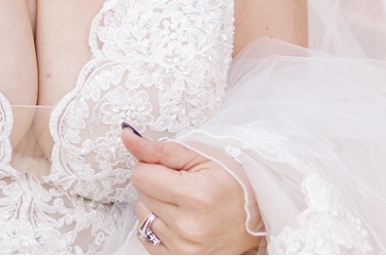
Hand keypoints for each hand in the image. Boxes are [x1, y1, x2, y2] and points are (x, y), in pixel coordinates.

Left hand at [121, 124, 262, 253]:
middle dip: (156, 186)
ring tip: (184, 205)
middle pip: (141, 195)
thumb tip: (127, 136)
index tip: (173, 169)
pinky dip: (157, 226)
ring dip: (156, 206)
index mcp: (197, 197)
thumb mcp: (198, 155)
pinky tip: (180, 220)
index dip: (152, 167)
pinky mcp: (182, 259)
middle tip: (184, 187)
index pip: (140, 176)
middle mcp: (190, 227)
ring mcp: (186, 248)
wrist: (258, 214)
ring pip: (142, 215)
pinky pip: (146, 237)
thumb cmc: (231, 181)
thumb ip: (157, 149)